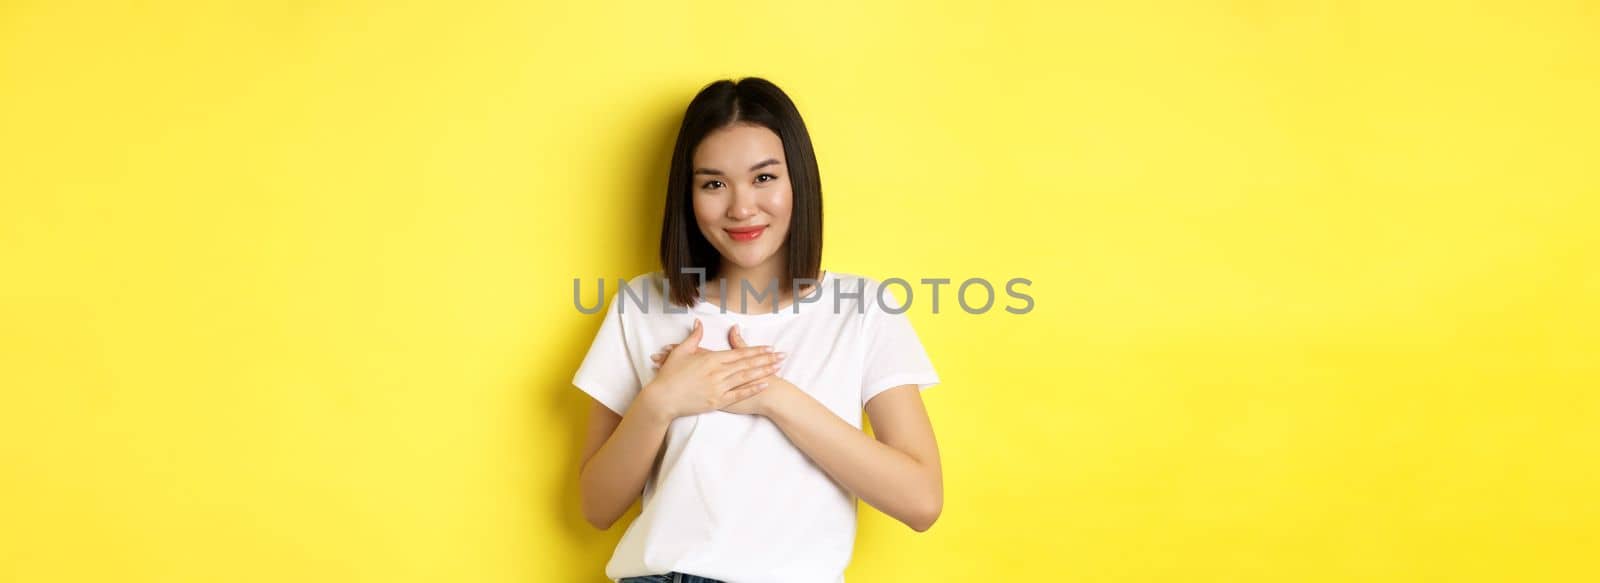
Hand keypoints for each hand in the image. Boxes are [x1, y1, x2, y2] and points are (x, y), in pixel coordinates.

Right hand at [637, 319, 784, 420]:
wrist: (662, 398)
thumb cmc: (669, 375)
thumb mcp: (680, 352)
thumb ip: (693, 337)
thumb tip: (699, 322)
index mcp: (710, 359)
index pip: (738, 353)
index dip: (755, 350)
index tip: (769, 347)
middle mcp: (717, 373)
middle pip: (746, 364)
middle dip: (766, 359)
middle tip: (782, 356)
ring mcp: (718, 388)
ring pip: (745, 378)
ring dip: (763, 372)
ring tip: (778, 368)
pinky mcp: (717, 401)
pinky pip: (738, 394)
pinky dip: (752, 389)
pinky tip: (764, 384)